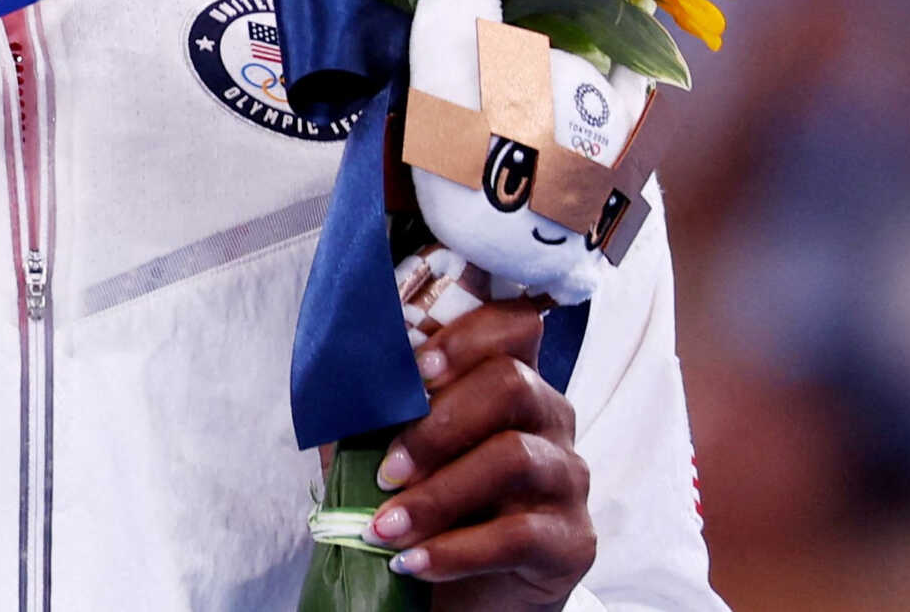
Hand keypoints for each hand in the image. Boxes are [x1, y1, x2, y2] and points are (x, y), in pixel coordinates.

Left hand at [366, 301, 594, 610]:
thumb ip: (371, 413)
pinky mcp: (572, 541)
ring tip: (384, 527)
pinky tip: (413, 562)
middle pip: (511, 383)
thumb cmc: (427, 507)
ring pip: (514, 457)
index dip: (466, 336)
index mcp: (508, 380)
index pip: (514, 324)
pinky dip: (456, 550)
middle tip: (386, 470)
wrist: (463, 594)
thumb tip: (337, 382)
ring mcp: (566, 477)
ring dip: (438, 494)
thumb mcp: (389, 452)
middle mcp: (548, 418)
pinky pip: (519, 535)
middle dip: (438, 425)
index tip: (416, 371)